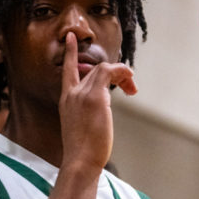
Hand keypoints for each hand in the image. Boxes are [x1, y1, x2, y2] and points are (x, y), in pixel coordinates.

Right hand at [58, 31, 136, 170]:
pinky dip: (123, 72)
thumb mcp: (81, 127)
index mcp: (66, 100)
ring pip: (104, 69)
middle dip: (115, 73)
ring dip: (122, 74)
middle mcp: (72, 93)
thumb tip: (101, 111)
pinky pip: (111, 72)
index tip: (71, 38)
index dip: (70, 53)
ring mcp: (83, 94)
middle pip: (94, 69)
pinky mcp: (96, 97)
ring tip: (132, 89)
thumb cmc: (82, 152)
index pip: (67, 70)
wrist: (79, 161)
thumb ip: (88, 113)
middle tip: (130, 89)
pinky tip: (131, 85)